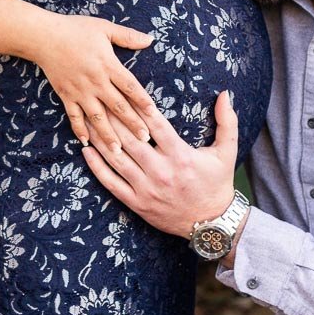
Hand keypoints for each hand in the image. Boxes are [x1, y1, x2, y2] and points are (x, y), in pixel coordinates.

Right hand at [29, 14, 157, 156]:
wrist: (43, 36)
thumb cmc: (76, 29)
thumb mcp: (105, 28)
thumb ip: (128, 36)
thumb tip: (150, 40)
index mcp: (108, 65)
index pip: (130, 86)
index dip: (143, 100)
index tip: (155, 115)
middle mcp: (95, 81)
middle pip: (117, 106)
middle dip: (132, 124)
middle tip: (145, 140)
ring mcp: (80, 91)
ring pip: (97, 117)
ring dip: (108, 135)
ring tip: (118, 152)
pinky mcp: (65, 96)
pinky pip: (74, 117)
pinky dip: (80, 130)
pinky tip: (87, 143)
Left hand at [82, 90, 239, 239]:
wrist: (211, 223)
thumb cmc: (217, 183)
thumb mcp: (227, 152)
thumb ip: (227, 121)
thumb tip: (224, 94)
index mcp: (180, 156)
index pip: (155, 126)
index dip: (139, 107)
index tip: (124, 92)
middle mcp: (161, 171)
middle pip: (130, 139)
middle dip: (112, 118)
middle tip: (98, 99)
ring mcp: (146, 189)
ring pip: (117, 159)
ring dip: (99, 139)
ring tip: (86, 120)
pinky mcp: (137, 203)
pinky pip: (111, 183)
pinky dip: (96, 167)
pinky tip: (86, 151)